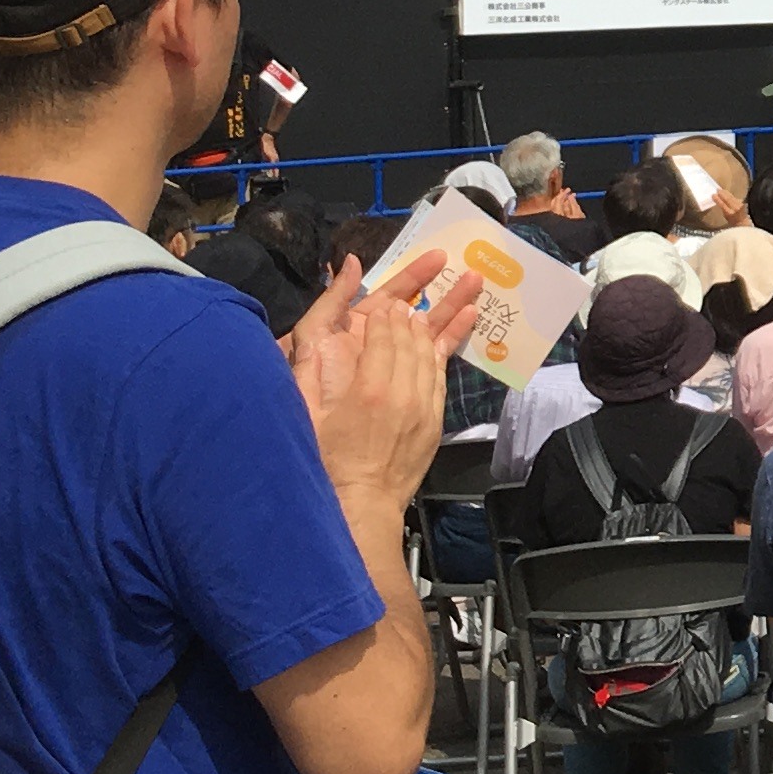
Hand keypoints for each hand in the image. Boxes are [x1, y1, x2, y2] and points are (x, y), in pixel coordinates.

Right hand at [288, 251, 473, 509]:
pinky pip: (444, 371)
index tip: (386, 301)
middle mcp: (401, 392)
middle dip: (418, 304)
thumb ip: (308, 363)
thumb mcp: (304, 409)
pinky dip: (455, 343)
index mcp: (368, 388)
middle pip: (411, 336)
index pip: (382, 333)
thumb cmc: (322, 458)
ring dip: (449, 313)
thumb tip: (309, 328)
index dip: (384, 313)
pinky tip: (467, 320)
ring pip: (434, 349)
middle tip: (433, 270)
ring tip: (468, 282)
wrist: (359, 502)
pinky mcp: (434, 418)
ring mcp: (423, 405)